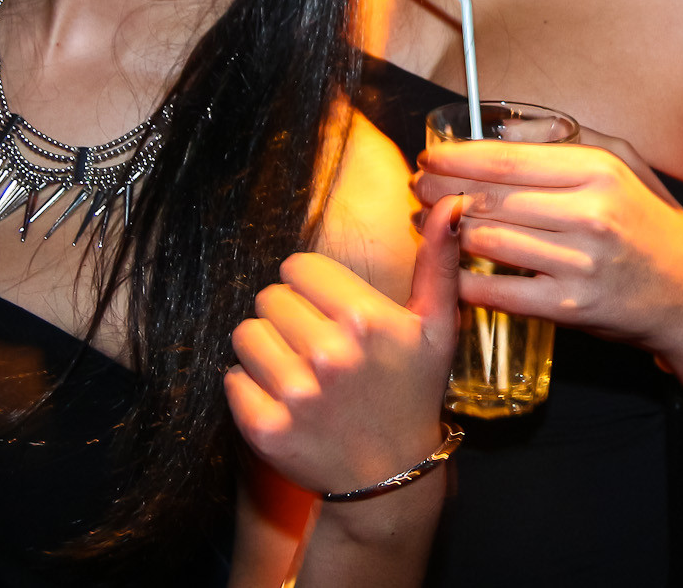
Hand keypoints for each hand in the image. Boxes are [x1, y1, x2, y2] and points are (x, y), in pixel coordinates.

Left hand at [227, 194, 465, 496]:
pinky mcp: (265, 429)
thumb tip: (450, 203)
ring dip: (265, 347)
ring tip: (297, 366)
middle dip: (287, 314)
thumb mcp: (437, 327)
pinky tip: (282, 396)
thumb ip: (439, 261)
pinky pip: (232, 379)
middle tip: (314, 341)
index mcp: (365, 319)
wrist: (390, 478)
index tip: (328, 308)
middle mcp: (328, 354)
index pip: (297, 267)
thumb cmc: (412, 391)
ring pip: (245, 335)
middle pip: (268, 298)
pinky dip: (250, 385)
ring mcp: (294, 395)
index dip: (310, 284)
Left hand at [413, 132, 682, 350]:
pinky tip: (452, 271)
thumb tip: (503, 128)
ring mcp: (580, 263)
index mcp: (597, 172)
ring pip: (488, 241)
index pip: (507, 160)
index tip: (430, 157)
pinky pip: (500, 292)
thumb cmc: (649, 224)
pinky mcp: (571, 308)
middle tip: (418, 189)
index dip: (457, 158)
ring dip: (447, 233)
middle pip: (490, 198)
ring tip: (430, 225)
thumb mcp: (621, 165)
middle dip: (441, 192)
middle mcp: (589, 214)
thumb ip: (563, 140)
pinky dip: (467, 281)